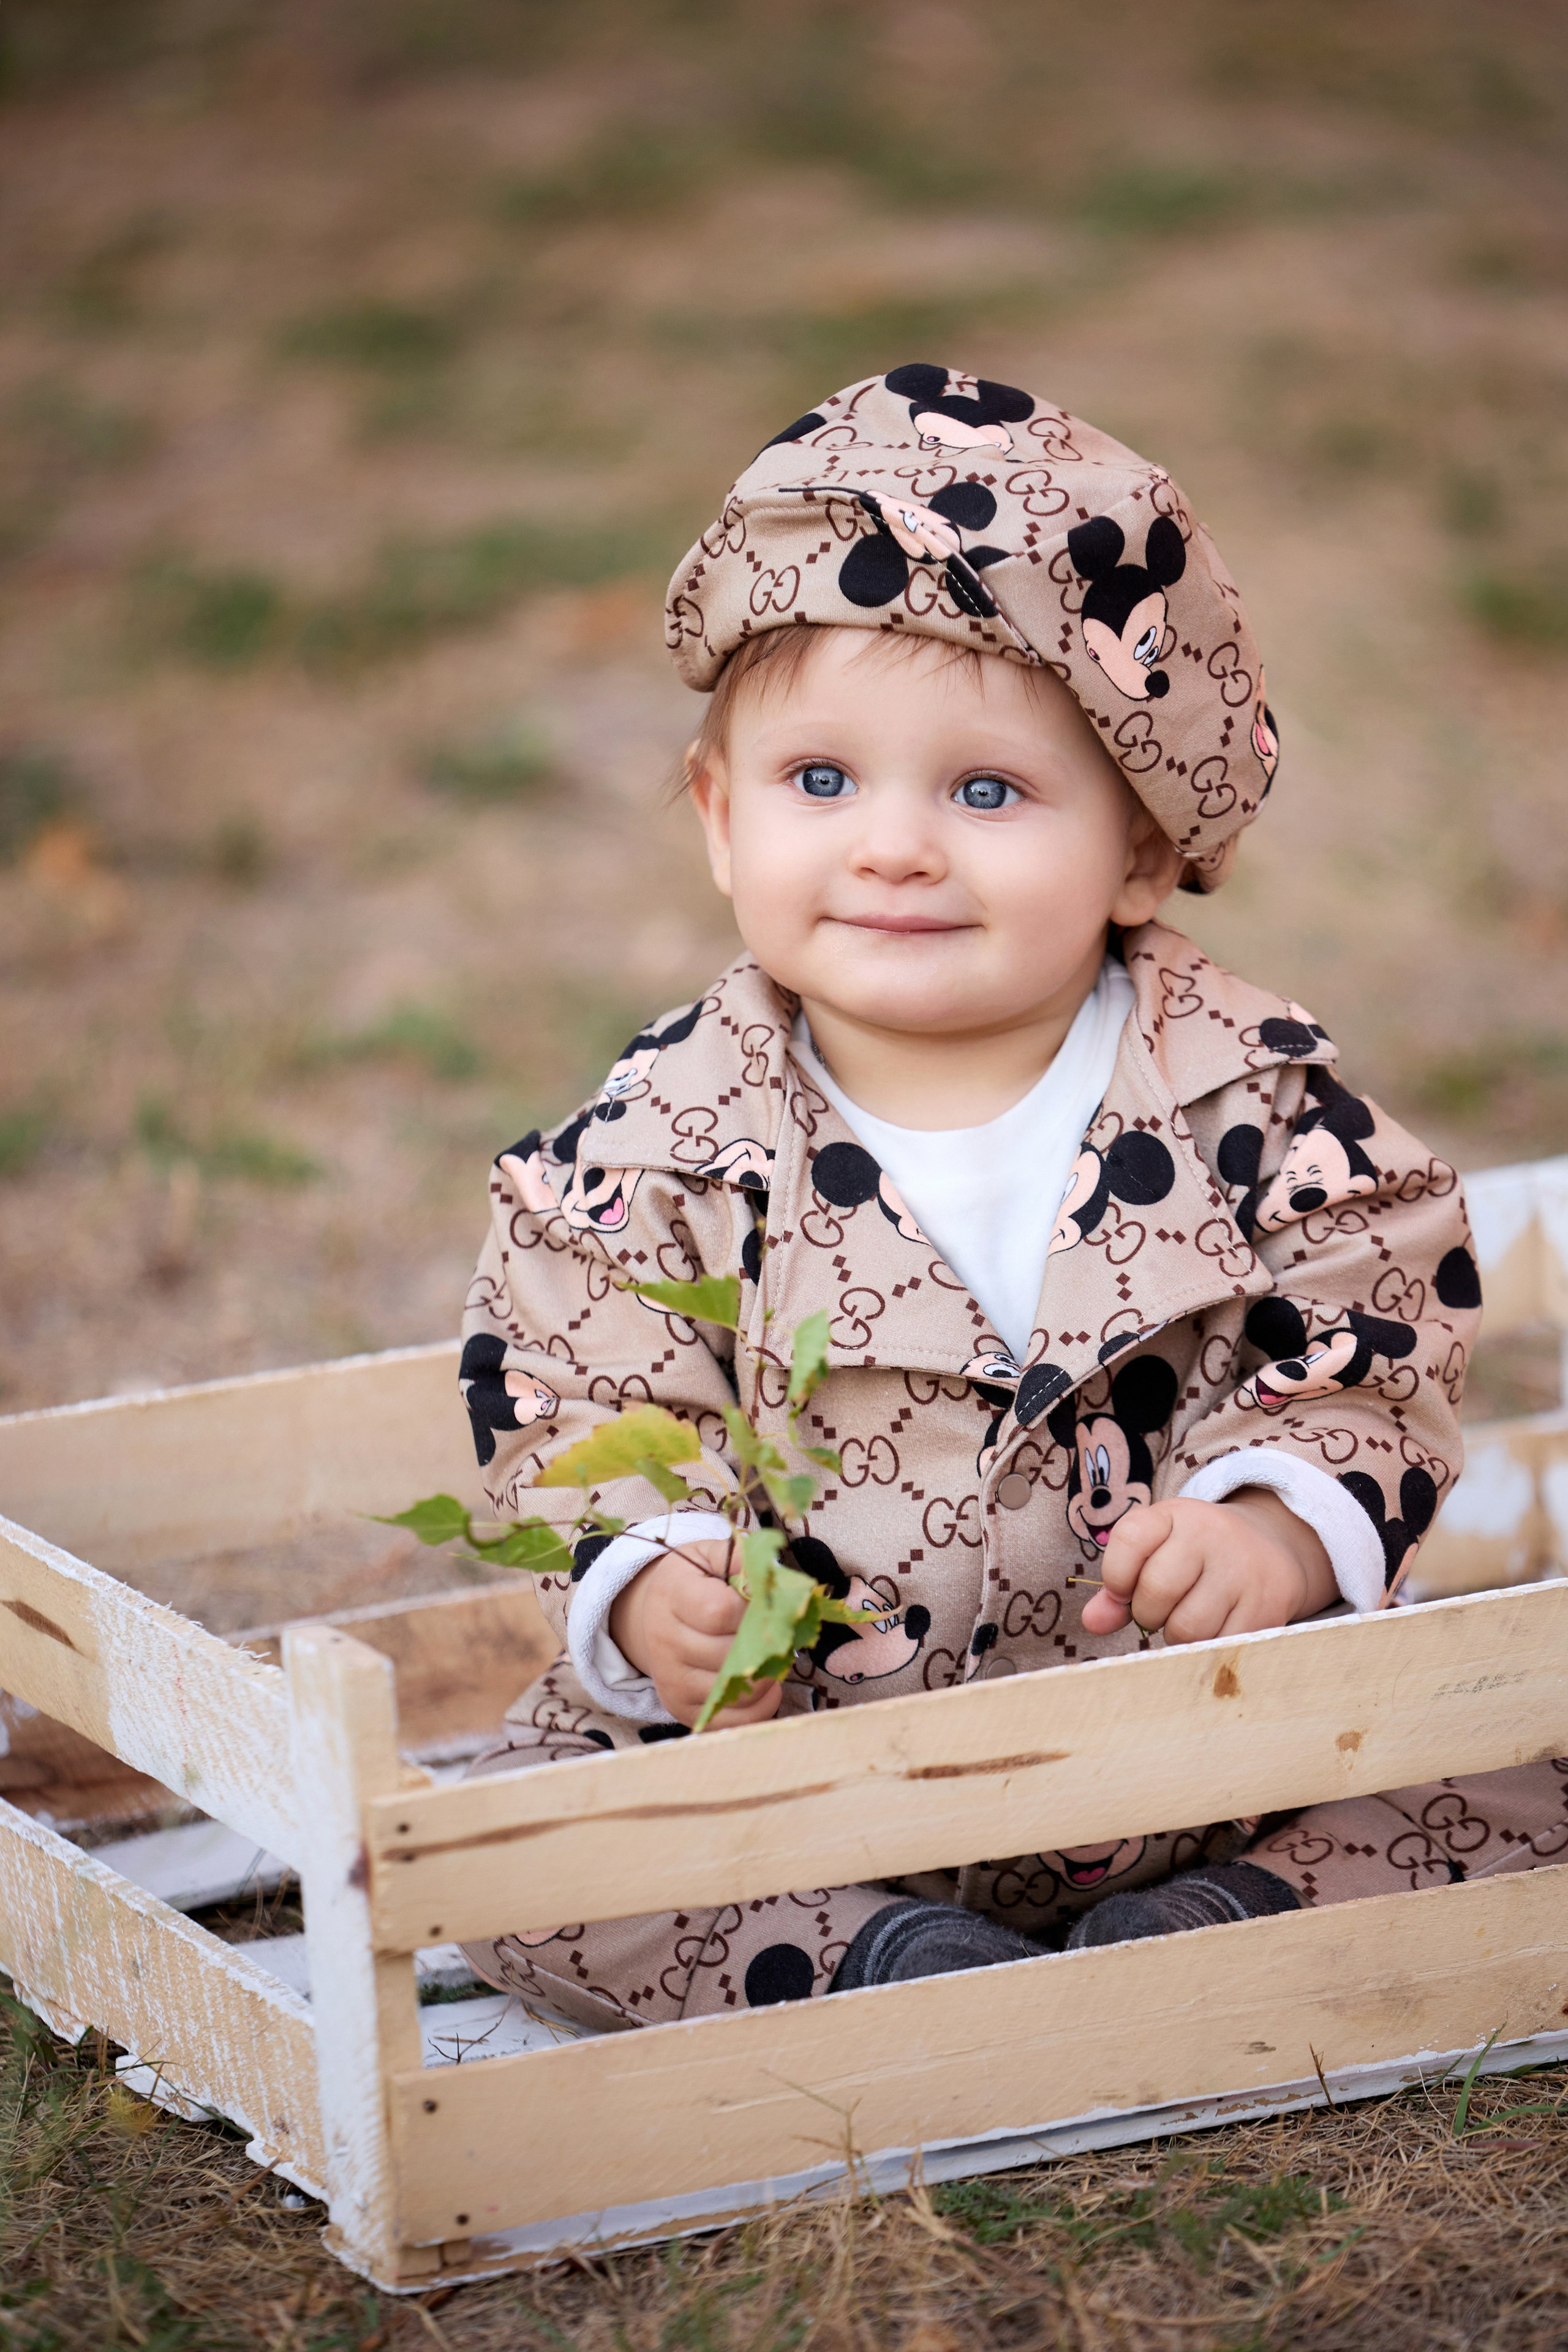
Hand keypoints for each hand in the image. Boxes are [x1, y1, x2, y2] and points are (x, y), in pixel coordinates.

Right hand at [608, 1538, 784, 1729]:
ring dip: (767, 1676)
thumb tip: (772, 1577)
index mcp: (672, 1596)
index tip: (761, 1604)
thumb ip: (745, 1558)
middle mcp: (664, 1642)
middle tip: (776, 1632)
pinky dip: (761, 1706)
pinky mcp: (682, 1709)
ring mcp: (672, 1680)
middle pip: (730, 1655)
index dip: (753, 1609)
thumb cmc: (697, 1583)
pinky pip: (733, 1720)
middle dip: (765, 1644)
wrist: (658, 1616)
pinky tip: (766, 1684)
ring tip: (771, 1656)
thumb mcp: (713, 1556)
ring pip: (735, 1691)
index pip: (720, 1611)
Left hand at [1078, 1488, 1336, 1644]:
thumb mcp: (1157, 1550)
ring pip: (1187, 1627)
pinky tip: (1213, 1629)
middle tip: (1160, 1610)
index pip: (1130, 1539)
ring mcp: (1242, 1571)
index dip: (1116, 1577)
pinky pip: (1218, 1646)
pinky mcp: (1265, 1607)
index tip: (1123, 1591)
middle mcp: (1212, 1535)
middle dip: (1147, 1613)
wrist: (1272, 1549)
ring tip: (1188, 1618)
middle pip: (1156, 1591)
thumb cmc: (1197, 1555)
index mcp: (1177, 1514)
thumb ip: (1119, 1586)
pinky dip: (1206, 1649)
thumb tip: (1092, 1623)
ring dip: (1177, 1636)